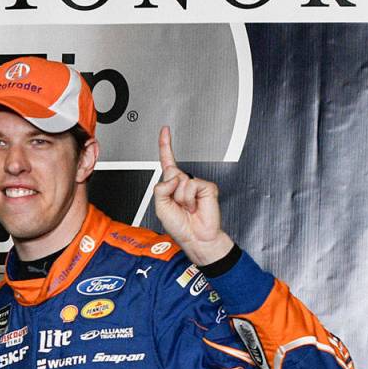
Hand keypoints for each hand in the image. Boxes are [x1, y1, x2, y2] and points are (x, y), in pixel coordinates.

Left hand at [152, 126, 233, 265]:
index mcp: (171, 186)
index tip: (165, 130)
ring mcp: (195, 184)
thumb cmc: (180, 226)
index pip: (167, 161)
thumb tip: (173, 177)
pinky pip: (191, 186)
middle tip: (178, 205)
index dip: (165, 145)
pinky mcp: (207, 187)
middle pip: (171, 171)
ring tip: (187, 208)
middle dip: (171, 190)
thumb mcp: (160, 208)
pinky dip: (190, 199)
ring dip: (180, 198)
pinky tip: (195, 206)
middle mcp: (183, 182)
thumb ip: (160, 189)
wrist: (197, 237)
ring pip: (180, 181)